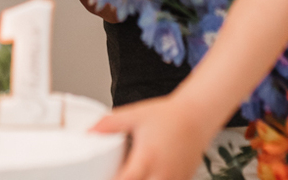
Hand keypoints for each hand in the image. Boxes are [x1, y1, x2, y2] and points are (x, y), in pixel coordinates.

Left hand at [92, 96, 211, 179]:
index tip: (103, 177)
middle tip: (118, 174)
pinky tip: (148, 173)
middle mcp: (162, 174)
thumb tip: (90, 131)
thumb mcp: (135, 115)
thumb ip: (110, 123)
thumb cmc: (169, 116)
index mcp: (147, 158)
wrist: (197, 115)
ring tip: (133, 173)